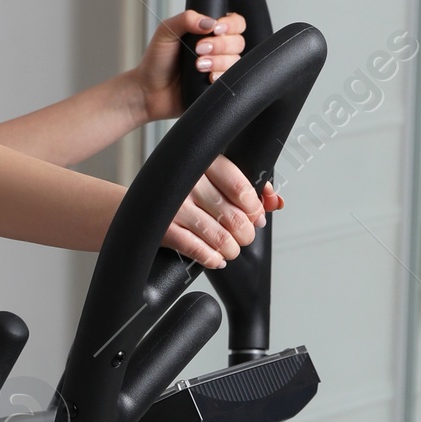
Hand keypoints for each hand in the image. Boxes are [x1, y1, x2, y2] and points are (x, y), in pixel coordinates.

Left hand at [136, 7, 247, 121]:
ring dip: (218, 61)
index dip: (230, 25)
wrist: (148, 91)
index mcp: (208, 32)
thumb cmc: (156, 61)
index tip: (215, 29)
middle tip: (198, 49)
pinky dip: (220, 76)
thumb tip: (210, 22)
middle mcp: (217, 49)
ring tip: (198, 66)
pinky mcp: (216, 86)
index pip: (235, 22)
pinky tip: (206, 78)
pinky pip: (230, 79)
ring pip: (236, 60)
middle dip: (220, 45)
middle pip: (238, 41)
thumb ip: (186, 19)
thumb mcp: (166, 31)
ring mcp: (218, 68)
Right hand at [162, 155, 284, 268]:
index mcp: (206, 163)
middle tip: (245, 236)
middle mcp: (189, 182)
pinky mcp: (164, 229)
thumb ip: (250, 186)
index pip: (241, 189)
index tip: (256, 216)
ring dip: (232, 249)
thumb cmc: (187, 186)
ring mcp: (175, 206)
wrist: (145, 198)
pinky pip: (196, 250)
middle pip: (234, 217)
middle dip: (246, 233)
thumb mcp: (218, 176)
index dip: (255, 209)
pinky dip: (211, 258)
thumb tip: (275, 202)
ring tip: (232, 249)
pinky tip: (216, 258)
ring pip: (219, 237)